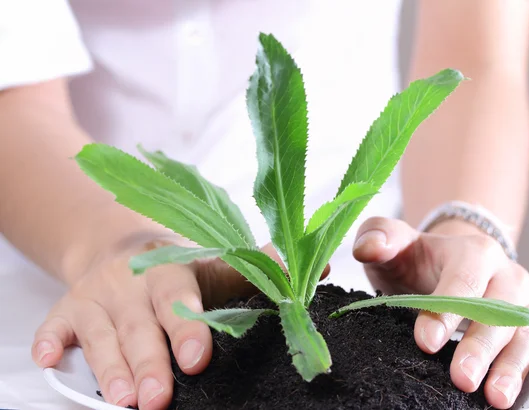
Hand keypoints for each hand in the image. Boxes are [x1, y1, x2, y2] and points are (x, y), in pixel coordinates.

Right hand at [30, 234, 273, 409]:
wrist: (122, 248)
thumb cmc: (177, 271)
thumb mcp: (217, 265)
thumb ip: (260, 270)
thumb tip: (318, 271)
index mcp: (172, 272)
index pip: (180, 300)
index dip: (187, 328)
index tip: (197, 358)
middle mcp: (132, 283)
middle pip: (139, 325)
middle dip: (148, 363)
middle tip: (157, 398)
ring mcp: (97, 296)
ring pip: (101, 334)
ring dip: (109, 368)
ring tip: (123, 401)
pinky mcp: (68, 308)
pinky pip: (55, 325)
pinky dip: (51, 341)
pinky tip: (51, 359)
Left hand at [353, 217, 528, 409]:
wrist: (442, 263)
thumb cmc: (415, 259)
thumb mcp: (392, 244)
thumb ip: (377, 238)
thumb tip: (368, 246)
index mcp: (472, 251)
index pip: (463, 281)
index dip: (446, 311)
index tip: (425, 342)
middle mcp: (505, 275)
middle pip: (498, 312)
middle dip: (480, 347)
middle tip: (462, 379)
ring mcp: (524, 300)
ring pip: (525, 332)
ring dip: (514, 366)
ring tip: (496, 398)